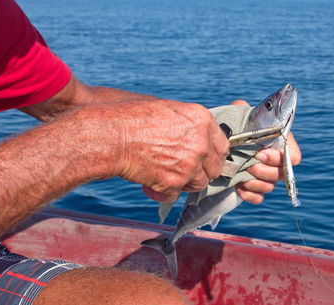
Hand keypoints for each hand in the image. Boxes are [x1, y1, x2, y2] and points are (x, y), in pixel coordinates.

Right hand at [77, 100, 228, 203]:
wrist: (110, 135)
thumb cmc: (132, 117)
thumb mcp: (168, 110)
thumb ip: (189, 125)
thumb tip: (199, 139)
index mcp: (202, 120)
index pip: (223, 145)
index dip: (213, 154)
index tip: (205, 159)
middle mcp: (200, 142)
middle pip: (215, 167)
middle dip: (201, 171)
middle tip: (184, 170)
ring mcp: (189, 164)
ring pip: (199, 184)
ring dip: (183, 183)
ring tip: (164, 175)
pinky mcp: (174, 183)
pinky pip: (175, 195)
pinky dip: (162, 193)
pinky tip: (149, 184)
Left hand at [231, 100, 301, 203]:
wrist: (220, 148)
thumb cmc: (235, 129)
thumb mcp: (237, 117)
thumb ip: (241, 109)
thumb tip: (240, 105)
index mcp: (278, 144)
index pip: (293, 156)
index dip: (281, 158)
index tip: (261, 154)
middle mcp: (275, 162)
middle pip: (281, 174)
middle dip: (265, 171)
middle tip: (249, 166)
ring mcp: (265, 177)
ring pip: (270, 187)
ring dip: (256, 183)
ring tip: (241, 177)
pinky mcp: (254, 190)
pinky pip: (259, 199)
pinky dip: (250, 195)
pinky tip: (238, 188)